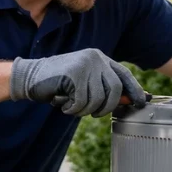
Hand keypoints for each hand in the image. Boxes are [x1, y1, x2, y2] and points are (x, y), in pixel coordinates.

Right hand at [9, 48, 146, 116]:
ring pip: (98, 98)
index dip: (134, 89)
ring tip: (73, 107)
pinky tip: (64, 105)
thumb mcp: (84, 83)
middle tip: (95, 114)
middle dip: (107, 107)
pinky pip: (82, 101)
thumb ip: (104, 88)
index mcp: (99, 58)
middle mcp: (95, 58)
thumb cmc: (58, 83)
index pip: (123, 74)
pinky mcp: (73, 74)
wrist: (30, 77)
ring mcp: (84, 64)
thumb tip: (128, 100)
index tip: (141, 101)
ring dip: (85, 110)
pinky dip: (73, 109)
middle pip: (114, 89)